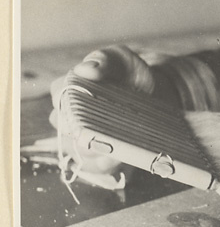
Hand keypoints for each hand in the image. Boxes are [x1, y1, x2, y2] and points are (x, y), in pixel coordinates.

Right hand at [49, 45, 159, 174]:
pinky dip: (102, 165)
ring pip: (76, 150)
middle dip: (85, 133)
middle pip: (65, 129)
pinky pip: (91, 166)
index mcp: (67, 88)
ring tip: (114, 152)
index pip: (60, 99)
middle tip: (106, 135)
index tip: (94, 106)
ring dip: (94, 152)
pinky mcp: (96, 154)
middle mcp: (68, 114)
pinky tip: (115, 160)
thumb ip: (104, 60)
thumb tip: (87, 69)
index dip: (74, 105)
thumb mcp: (120, 59)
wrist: (152, 93)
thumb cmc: (129, 73)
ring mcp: (80, 136)